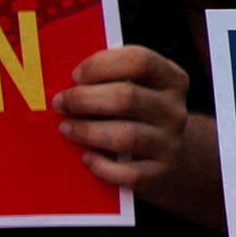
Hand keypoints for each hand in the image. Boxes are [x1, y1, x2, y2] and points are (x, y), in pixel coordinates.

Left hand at [54, 47, 212, 213]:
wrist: (173, 159)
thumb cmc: (139, 117)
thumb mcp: (140, 90)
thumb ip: (111, 80)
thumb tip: (67, 82)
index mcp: (171, 80)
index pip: (139, 61)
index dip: (101, 65)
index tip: (75, 76)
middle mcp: (174, 111)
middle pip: (128, 98)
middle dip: (85, 99)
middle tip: (61, 103)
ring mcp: (170, 144)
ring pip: (126, 136)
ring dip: (88, 131)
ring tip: (66, 129)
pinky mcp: (160, 174)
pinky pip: (128, 173)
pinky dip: (102, 166)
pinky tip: (87, 158)